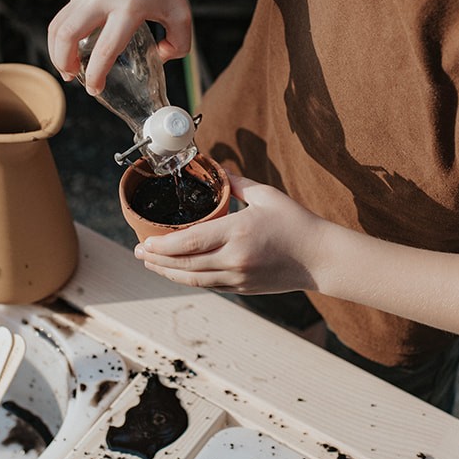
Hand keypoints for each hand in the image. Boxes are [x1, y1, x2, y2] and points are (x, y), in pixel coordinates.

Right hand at [46, 0, 192, 92]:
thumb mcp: (181, 13)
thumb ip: (179, 43)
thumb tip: (159, 59)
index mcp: (128, 8)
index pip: (105, 49)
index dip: (96, 74)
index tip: (95, 88)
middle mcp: (101, 0)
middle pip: (67, 36)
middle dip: (63, 63)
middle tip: (71, 77)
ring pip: (57, 26)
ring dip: (55, 51)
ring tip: (67, 67)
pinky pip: (65, 16)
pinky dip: (65, 35)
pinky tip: (78, 44)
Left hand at [133, 175, 330, 294]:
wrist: (320, 258)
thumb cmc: (296, 222)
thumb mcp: (265, 195)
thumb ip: (235, 183)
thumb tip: (214, 169)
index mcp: (238, 233)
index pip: (190, 242)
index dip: (162, 246)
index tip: (144, 242)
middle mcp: (235, 259)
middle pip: (185, 264)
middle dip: (157, 260)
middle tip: (138, 251)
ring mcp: (238, 278)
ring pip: (193, 280)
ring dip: (168, 273)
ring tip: (150, 264)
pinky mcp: (242, 289)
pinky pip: (208, 285)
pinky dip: (188, 279)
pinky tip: (177, 272)